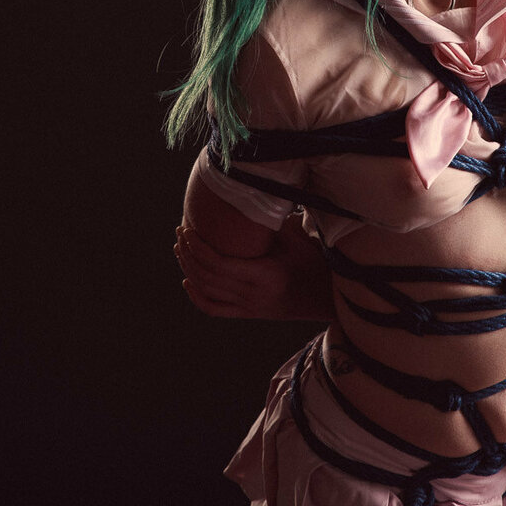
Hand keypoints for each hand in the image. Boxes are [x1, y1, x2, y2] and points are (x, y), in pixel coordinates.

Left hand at [174, 218, 333, 321]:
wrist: (325, 296)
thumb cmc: (313, 261)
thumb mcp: (296, 238)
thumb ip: (272, 222)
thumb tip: (251, 191)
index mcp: (264, 275)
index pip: (220, 264)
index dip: (198, 247)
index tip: (188, 229)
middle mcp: (253, 294)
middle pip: (208, 277)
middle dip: (189, 254)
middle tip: (181, 232)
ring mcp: (249, 307)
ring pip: (207, 292)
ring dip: (189, 270)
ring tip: (181, 249)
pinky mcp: (248, 314)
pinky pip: (215, 310)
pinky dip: (197, 297)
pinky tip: (188, 282)